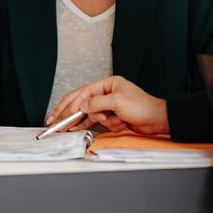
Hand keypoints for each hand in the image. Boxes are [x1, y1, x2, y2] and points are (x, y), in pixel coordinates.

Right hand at [48, 76, 169, 134]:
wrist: (156, 120)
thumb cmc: (143, 107)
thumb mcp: (117, 101)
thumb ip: (97, 103)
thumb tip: (82, 105)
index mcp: (108, 84)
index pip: (84, 92)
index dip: (72, 103)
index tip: (64, 113)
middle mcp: (107, 93)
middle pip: (82, 101)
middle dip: (69, 111)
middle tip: (55, 119)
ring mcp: (109, 105)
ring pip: (90, 113)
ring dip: (87, 120)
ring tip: (65, 127)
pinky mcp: (112, 116)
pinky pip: (99, 121)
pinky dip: (94, 124)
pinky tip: (77, 128)